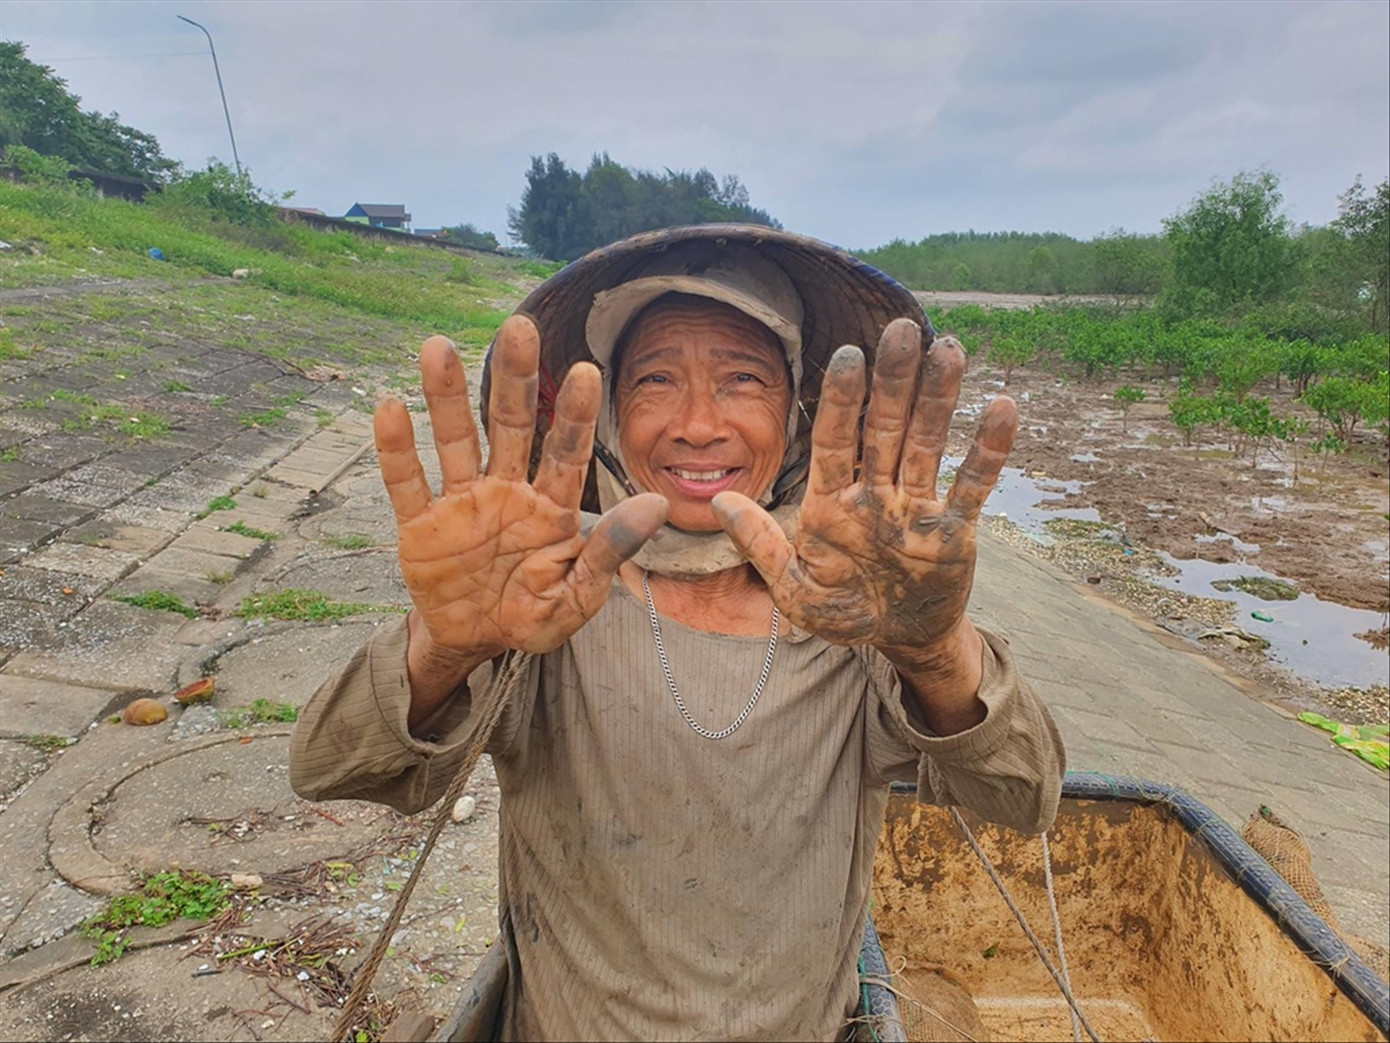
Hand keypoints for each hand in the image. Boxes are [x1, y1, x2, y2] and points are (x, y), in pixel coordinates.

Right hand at [375, 316, 668, 662]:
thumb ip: (610, 550)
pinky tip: (390, 408)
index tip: (586, 370)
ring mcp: (460, 502)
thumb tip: (657, 505)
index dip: (574, 413)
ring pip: (454, 439)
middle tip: (519, 326)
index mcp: (550, 506)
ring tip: (438, 347)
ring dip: (445, 396)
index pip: (567, 451)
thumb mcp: (579, 595)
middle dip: (513, 378)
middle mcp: (506, 490)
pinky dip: (397, 450)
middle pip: (509, 424)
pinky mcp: (419, 524)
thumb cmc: (534, 614)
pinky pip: (407, 482)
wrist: (475, 643)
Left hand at [710, 319, 1015, 660]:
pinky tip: (1002, 408)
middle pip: (885, 429)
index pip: (835, 442)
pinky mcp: (955, 530)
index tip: (848, 355)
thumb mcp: (794, 591)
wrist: (898, 641)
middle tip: (900, 328)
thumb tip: (719, 504)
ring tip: (949, 348)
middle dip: (893, 381)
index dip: (842, 401)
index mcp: (832, 504)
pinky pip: (972, 486)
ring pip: (928, 444)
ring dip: (939, 398)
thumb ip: (762, 546)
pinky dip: (988, 451)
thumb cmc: (842, 613)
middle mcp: (876, 495)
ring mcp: (916, 508)